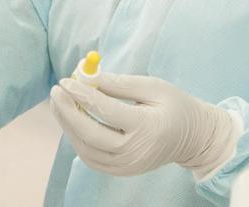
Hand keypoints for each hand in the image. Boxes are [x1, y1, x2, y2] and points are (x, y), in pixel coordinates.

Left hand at [48, 73, 238, 178]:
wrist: (192, 139)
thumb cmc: (175, 106)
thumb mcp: (154, 87)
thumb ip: (121, 83)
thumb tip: (88, 77)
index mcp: (147, 127)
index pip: (106, 111)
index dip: (83, 94)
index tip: (67, 80)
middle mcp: (134, 151)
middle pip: (90, 134)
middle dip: (68, 112)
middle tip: (56, 92)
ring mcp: (126, 166)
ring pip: (86, 148)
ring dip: (68, 126)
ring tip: (60, 103)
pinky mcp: (121, 171)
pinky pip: (91, 158)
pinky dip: (78, 139)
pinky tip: (72, 121)